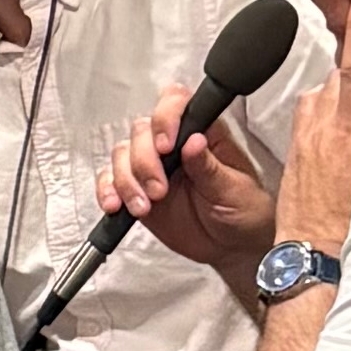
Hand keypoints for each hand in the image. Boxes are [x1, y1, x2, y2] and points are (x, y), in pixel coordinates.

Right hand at [98, 82, 279, 284]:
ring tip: (143, 206)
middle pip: (142, 131)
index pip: (177, 104)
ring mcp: (152, 166)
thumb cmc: (242, 211)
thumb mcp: (233, 190)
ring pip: (122, 153)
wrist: (232, 246)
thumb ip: (209, 168)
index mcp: (203, 133)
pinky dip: (108, 191)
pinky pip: (110, 180)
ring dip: (126, 180)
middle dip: (144, 161)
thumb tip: (194, 141)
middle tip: (159, 190)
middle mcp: (174, 144)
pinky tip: (116, 205)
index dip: (165, 117)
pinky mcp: (136, 189)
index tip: (165, 146)